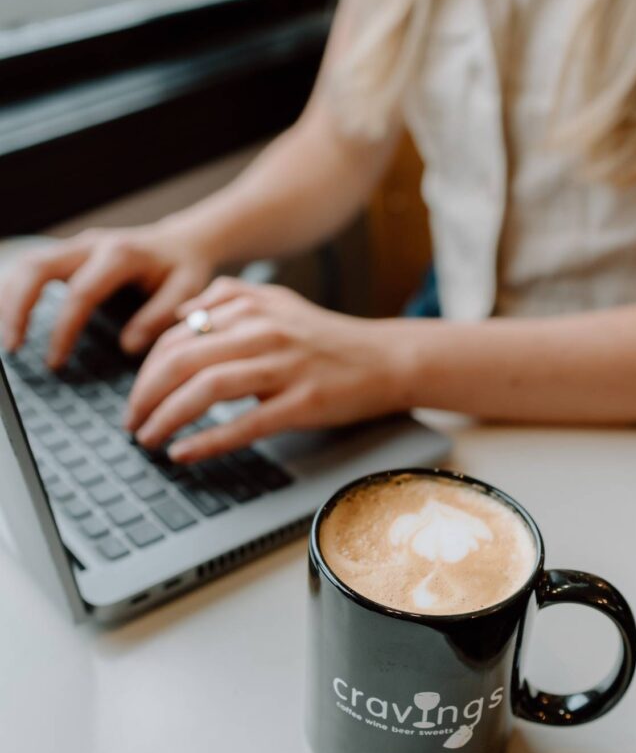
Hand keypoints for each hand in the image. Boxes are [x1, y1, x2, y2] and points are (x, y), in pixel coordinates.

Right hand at [0, 222, 214, 366]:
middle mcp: (91, 244)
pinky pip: (33, 269)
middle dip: (17, 306)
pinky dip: (17, 293)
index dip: (63, 329)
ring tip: (9, 340)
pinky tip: (14, 322)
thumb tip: (128, 346)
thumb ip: (159, 317)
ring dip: (10, 300)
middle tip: (12, 347)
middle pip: (37, 267)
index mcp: (121, 255)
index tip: (54, 361)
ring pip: (28, 264)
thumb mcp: (187, 291)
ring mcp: (76, 246)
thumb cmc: (185, 268)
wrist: (183, 241)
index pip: (80, 292)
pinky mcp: (69, 255)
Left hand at [126, 277, 412, 461]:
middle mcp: (263, 331)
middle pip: (181, 359)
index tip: (137, 395)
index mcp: (250, 307)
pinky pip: (243, 424)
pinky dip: (206, 441)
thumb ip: (229, 300)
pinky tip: (184, 453)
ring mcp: (283, 367)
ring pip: (205, 389)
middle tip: (131, 422)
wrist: (387, 358)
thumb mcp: (277, 301)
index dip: (146, 369)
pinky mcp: (302, 402)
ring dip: (166, 418)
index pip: (177, 335)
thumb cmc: (328, 338)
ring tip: (149, 439)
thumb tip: (181, 317)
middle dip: (145, 395)